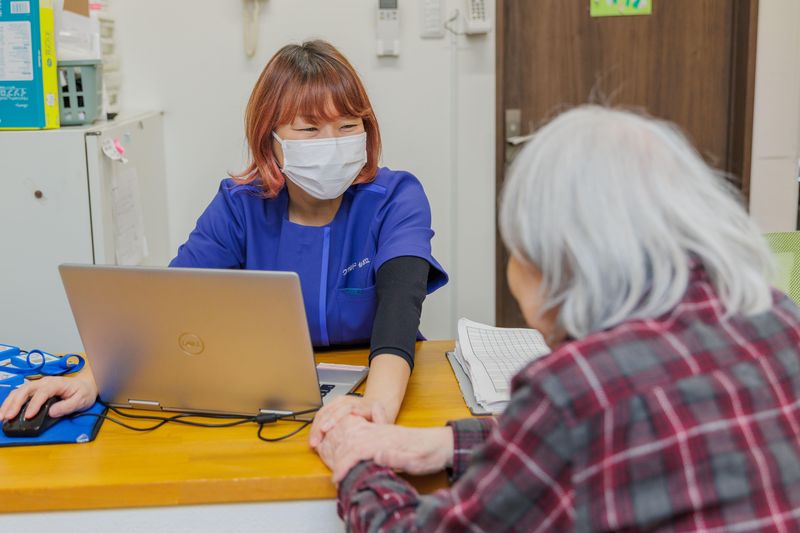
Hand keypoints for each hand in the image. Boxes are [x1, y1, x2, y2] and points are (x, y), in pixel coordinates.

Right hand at [0, 376, 96, 420]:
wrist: (86, 384)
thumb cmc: (83, 392)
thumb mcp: (81, 400)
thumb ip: (67, 406)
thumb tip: (52, 412)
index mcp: (56, 384)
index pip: (42, 393)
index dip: (34, 404)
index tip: (28, 416)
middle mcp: (45, 382)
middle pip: (26, 390)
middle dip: (15, 404)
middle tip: (8, 417)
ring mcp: (39, 385)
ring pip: (19, 391)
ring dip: (9, 403)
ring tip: (2, 416)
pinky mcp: (35, 390)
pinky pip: (20, 394)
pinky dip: (11, 402)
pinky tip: (6, 411)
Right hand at [308, 395, 387, 447]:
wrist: (381, 403)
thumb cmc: (382, 417)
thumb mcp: (384, 422)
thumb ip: (378, 424)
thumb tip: (367, 431)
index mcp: (363, 405)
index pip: (346, 408)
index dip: (334, 418)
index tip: (326, 429)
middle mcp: (351, 401)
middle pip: (331, 410)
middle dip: (321, 426)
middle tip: (316, 441)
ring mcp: (342, 401)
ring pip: (325, 411)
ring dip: (316, 427)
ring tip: (313, 441)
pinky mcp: (335, 404)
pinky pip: (323, 413)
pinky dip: (316, 425)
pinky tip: (314, 436)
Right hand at [315, 414, 453, 482]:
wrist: (444, 443)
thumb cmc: (432, 453)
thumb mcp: (417, 460)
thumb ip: (397, 458)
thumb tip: (377, 456)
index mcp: (387, 440)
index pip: (357, 451)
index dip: (345, 465)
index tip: (337, 478)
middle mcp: (382, 433)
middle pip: (351, 441)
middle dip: (337, 456)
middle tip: (333, 475)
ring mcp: (382, 433)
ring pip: (354, 435)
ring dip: (341, 447)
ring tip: (334, 462)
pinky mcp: (385, 435)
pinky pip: (362, 434)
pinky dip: (350, 442)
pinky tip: (348, 448)